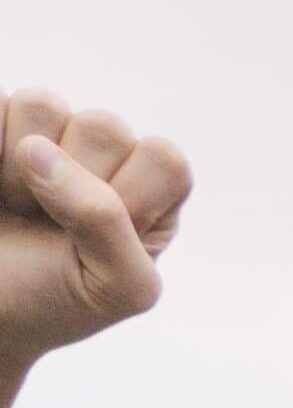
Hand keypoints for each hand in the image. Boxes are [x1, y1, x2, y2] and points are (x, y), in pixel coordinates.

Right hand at [0, 91, 190, 370]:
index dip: (127, 197)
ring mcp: (44, 136)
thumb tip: (37, 150)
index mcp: (152, 194)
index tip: (97, 239)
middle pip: (104, 125)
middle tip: (44, 225)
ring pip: (42, 104)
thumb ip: (104, 222)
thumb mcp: (114, 288)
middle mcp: (104, 157)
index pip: (163, 159)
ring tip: (15, 206)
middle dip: (65, 185)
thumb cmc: (53, 303)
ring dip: (15, 166)